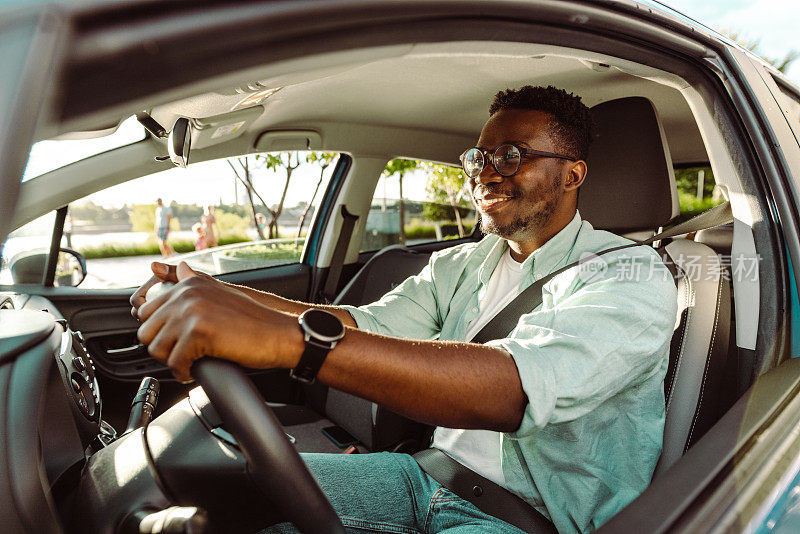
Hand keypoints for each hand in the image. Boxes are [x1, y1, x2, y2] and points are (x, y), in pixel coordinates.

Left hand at [136, 262, 300, 381]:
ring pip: (155, 348)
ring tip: (189, 362)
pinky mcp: (198, 332)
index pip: (147, 312)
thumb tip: (179, 267)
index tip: (174, 342)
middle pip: (146, 331)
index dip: (158, 333)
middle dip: (162, 348)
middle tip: (182, 355)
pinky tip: (195, 370)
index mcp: (189, 285)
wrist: (279, 334)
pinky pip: (174, 362)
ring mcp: (192, 312)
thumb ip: (195, 281)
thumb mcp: (221, 292)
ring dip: (171, 361)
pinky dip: (182, 372)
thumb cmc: (254, 319)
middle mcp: (186, 294)